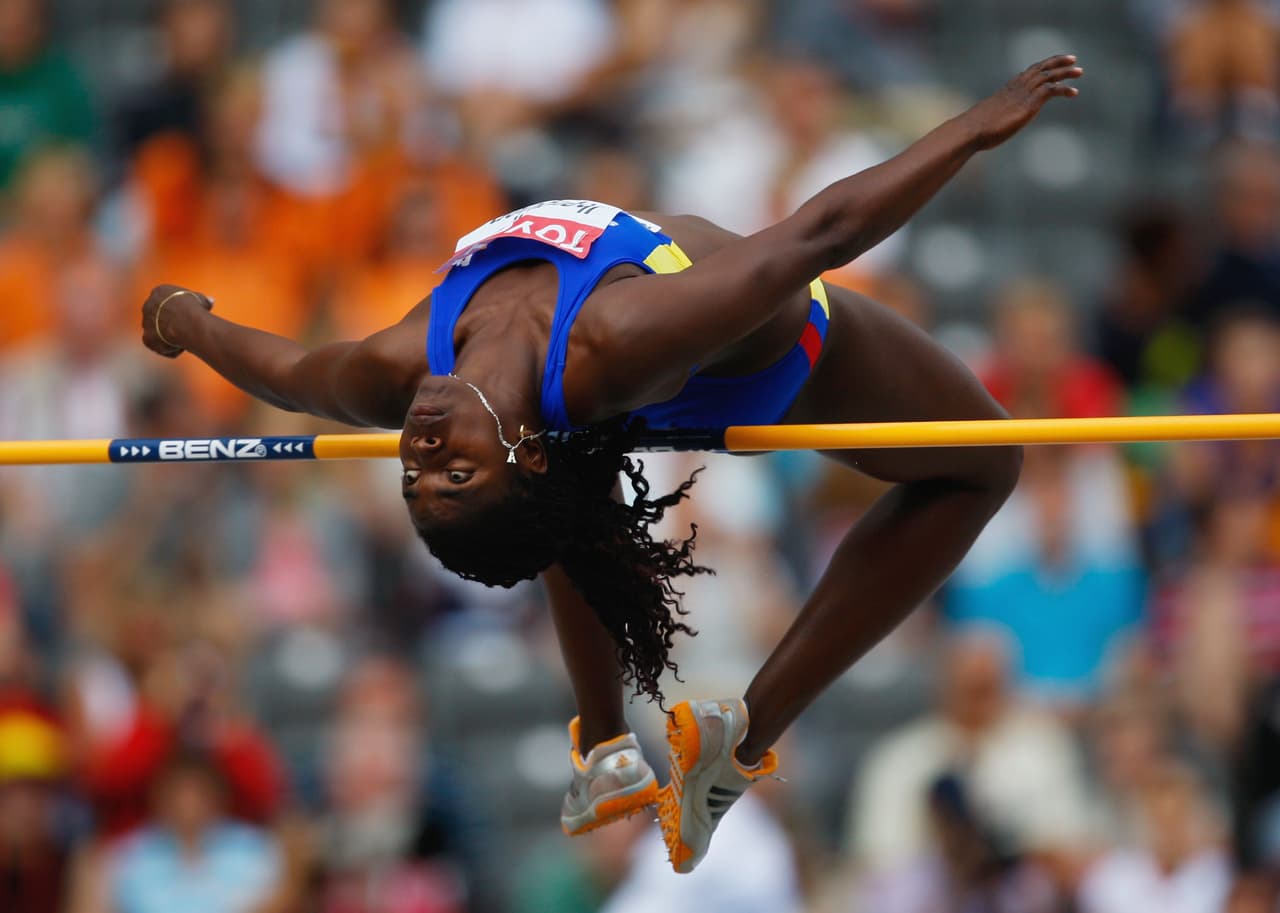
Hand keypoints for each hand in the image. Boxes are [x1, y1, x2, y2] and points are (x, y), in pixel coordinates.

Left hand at [141, 284, 212, 357]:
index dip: (177, 310)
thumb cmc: (195, 309)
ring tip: (184, 339)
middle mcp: (148, 306)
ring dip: (168, 337)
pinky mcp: (147, 339)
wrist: (186, 322)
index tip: (188, 316)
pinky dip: (169, 349)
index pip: (165, 301)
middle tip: (185, 329)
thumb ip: (202, 300)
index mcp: (159, 292)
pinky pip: (159, 346)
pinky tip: (181, 346)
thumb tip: (210, 301)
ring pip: (157, 333)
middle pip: (158, 317)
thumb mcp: (201, 300)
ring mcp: (146, 323)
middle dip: (169, 323)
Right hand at [964, 55, 1082, 150]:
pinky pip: (1050, 90)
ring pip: (1048, 75)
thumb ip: (992, 120)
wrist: (971, 130)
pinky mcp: (1029, 104)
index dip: (1042, 66)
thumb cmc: (974, 130)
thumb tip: (986, 129)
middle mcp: (1016, 87)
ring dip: (1066, 72)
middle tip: (1072, 59)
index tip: (1051, 64)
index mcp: (1007, 90)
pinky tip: (1074, 92)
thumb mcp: (986, 121)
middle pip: (1040, 68)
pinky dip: (1063, 89)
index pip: (1028, 72)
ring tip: (1079, 72)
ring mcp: (1023, 94)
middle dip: (1057, 62)